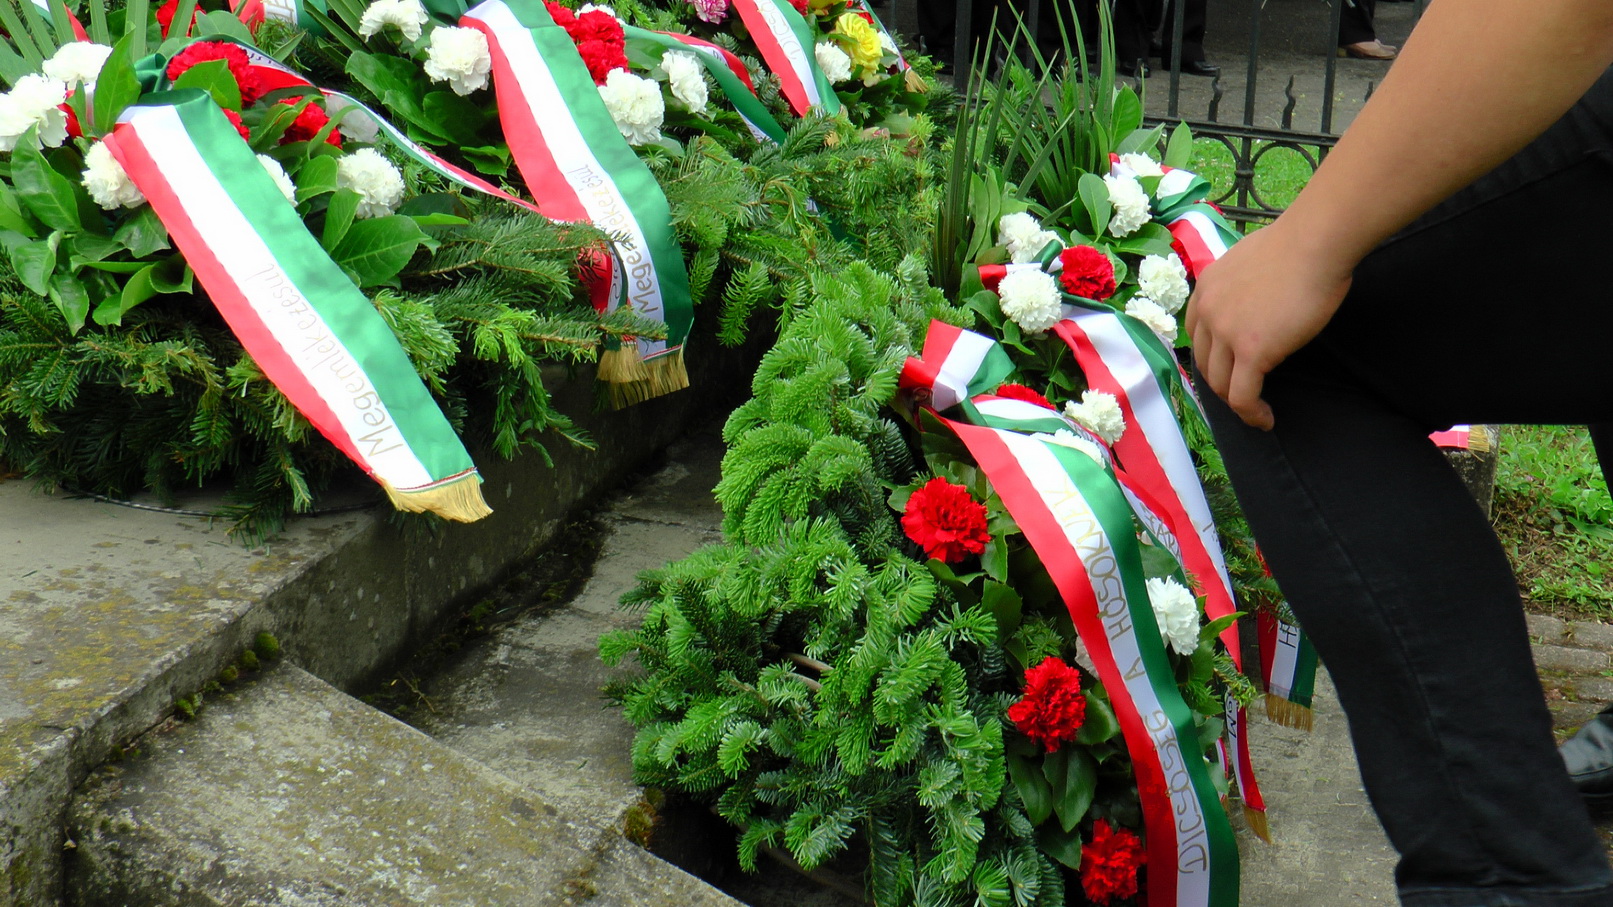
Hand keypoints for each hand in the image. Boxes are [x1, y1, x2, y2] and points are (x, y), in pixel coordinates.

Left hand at [1184, 222, 1354, 430]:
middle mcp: (1208, 310)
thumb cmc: (1299, 245)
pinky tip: (1265, 419)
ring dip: (1236, 402)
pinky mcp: (1251, 351)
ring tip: (1256, 412)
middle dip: (1222, 383)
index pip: (1196, 334)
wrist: (1315, 241)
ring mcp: (1226, 332)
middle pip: (1205, 362)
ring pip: (1221, 384)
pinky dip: (1251, 413)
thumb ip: (1242, 284)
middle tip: (1244, 394)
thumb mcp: (1251, 261)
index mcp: (1206, 287)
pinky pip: (1242, 395)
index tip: (1229, 369)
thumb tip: (1256, 299)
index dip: (1211, 357)